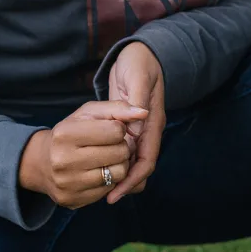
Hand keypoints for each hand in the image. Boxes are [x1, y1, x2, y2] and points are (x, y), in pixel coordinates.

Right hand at [18, 101, 147, 208]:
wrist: (42, 163)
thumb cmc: (71, 133)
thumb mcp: (88, 113)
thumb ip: (117, 109)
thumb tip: (144, 113)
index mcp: (65, 133)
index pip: (116, 130)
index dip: (119, 129)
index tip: (110, 130)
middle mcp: (62, 160)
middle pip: (120, 153)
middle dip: (122, 147)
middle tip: (111, 145)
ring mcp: (67, 183)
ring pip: (119, 174)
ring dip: (120, 164)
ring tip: (108, 158)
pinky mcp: (72, 200)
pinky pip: (109, 190)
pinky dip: (110, 180)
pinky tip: (99, 172)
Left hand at [106, 42, 165, 203]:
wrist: (141, 54)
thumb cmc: (139, 63)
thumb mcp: (137, 78)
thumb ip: (136, 100)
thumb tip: (136, 123)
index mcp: (152, 122)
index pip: (146, 160)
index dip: (133, 179)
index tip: (116, 194)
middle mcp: (147, 130)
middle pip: (140, 167)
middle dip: (125, 183)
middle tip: (104, 197)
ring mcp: (138, 129)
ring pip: (131, 162)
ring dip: (118, 175)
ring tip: (99, 189)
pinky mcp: (127, 126)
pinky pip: (123, 151)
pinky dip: (114, 162)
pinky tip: (99, 168)